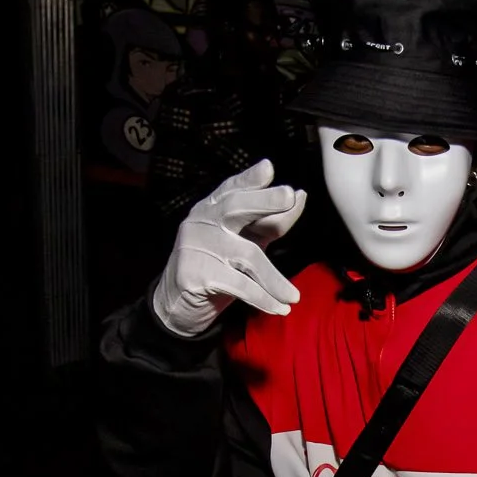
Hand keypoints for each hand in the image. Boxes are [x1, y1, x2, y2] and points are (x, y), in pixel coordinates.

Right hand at [151, 160, 306, 337]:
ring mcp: (196, 246)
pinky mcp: (194, 274)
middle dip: (264, 201)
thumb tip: (299, 196)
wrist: (177, 304)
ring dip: (275, 280)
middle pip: (235, 208)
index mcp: (213, 208)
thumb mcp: (245, 241)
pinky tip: (279, 308)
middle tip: (287, 196)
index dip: (251, 179)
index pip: (233, 189)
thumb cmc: (217, 267)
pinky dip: (263, 298)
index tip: (269, 168)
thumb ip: (270, 222)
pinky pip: (239, 285)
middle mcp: (202, 221)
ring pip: (246, 255)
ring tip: (293, 297)